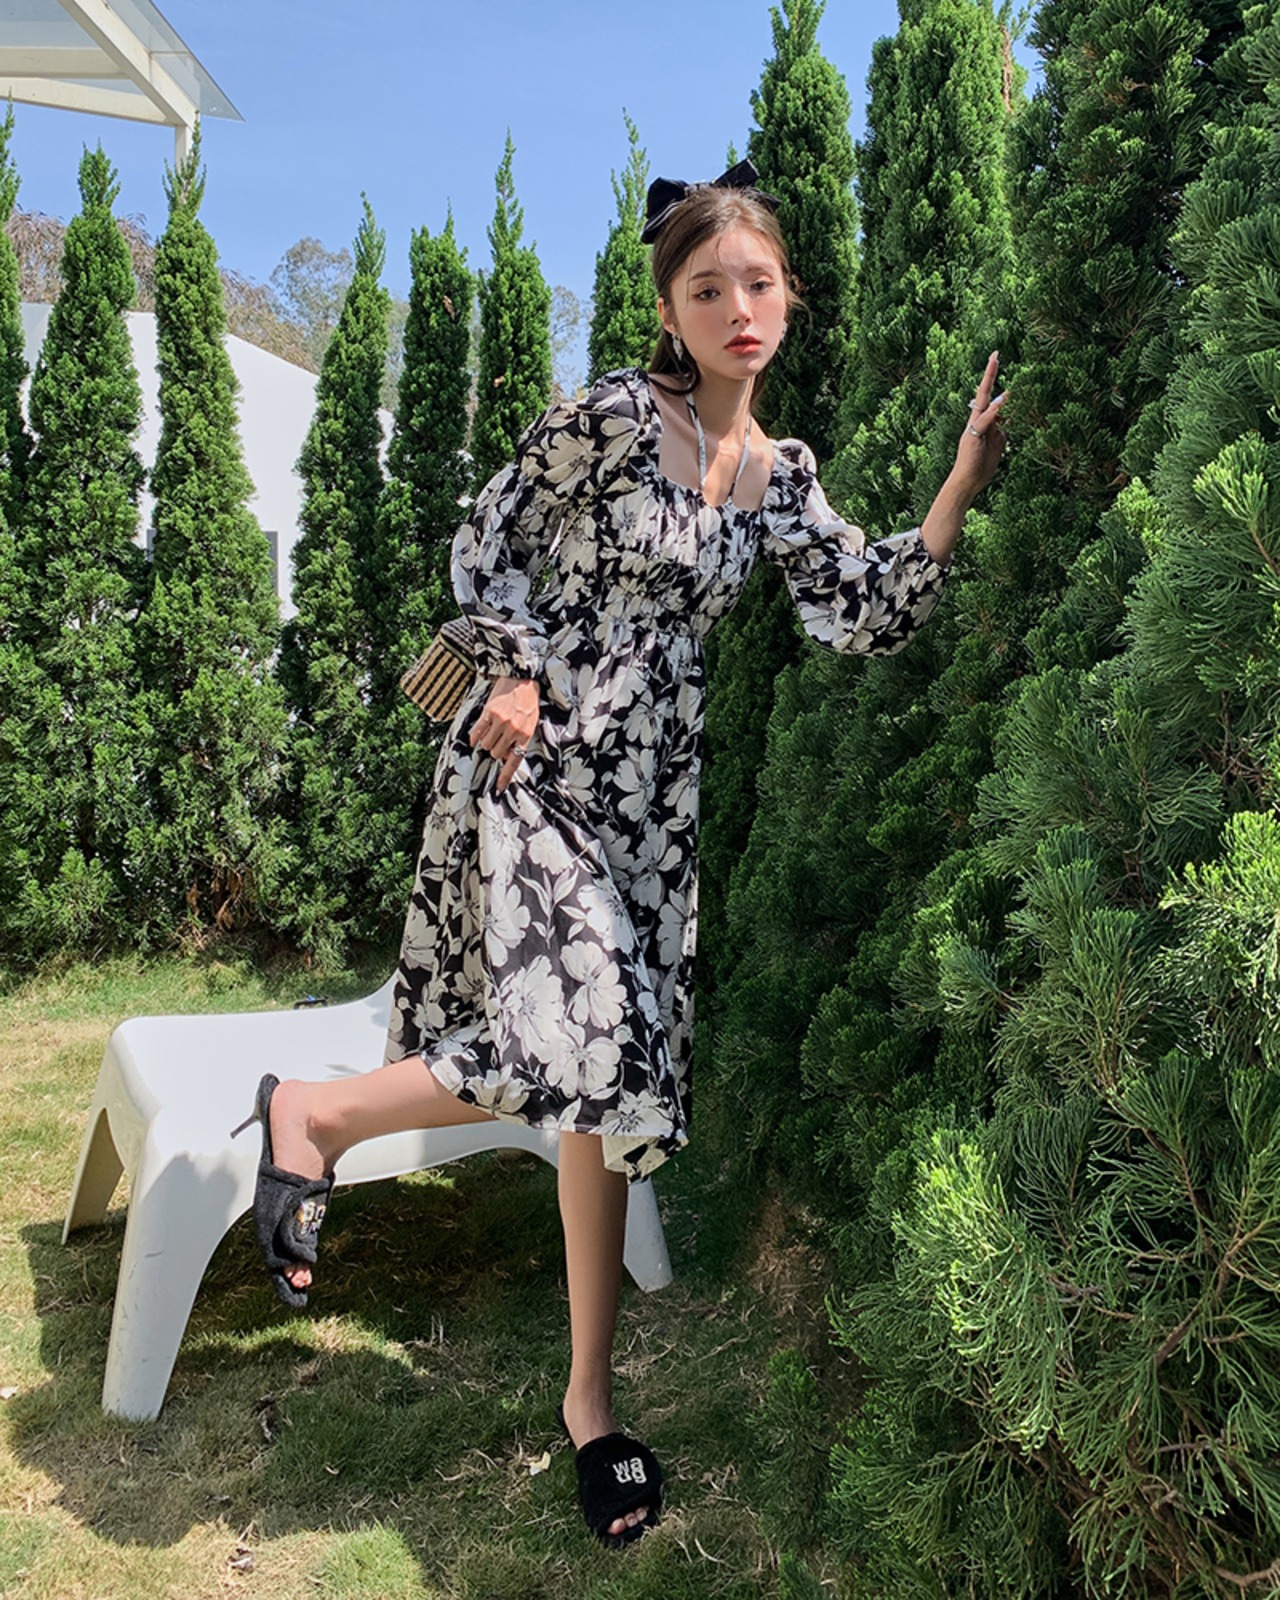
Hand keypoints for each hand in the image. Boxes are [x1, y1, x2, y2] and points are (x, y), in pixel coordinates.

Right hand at [469, 674, 540, 793]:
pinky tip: (476, 736)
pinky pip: (477, 732)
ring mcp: (500, 721)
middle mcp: (513, 730)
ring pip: (486, 745)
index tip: (499, 788)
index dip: (505, 776)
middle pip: (496, 754)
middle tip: (498, 740)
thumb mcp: (531, 722)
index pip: (515, 761)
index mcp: (526, 734)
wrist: (522, 678)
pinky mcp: (489, 712)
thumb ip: (521, 739)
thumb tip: (508, 756)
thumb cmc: (528, 701)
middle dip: (495, 751)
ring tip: (492, 732)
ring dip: (486, 743)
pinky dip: (475, 736)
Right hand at [953, 352, 1010, 500]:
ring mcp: (973, 428)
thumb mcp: (996, 446)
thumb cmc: (980, 467)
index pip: (989, 398)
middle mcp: (975, 421)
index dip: (993, 383)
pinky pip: (985, 421)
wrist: (967, 483)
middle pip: (983, 393)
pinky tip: (1003, 400)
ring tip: (995, 362)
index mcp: (981, 423)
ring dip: (989, 382)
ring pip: (983, 402)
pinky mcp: (973, 437)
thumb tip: (1008, 422)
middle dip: (989, 373)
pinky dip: (994, 410)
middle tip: (996, 354)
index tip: (998, 364)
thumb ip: (1001, 432)